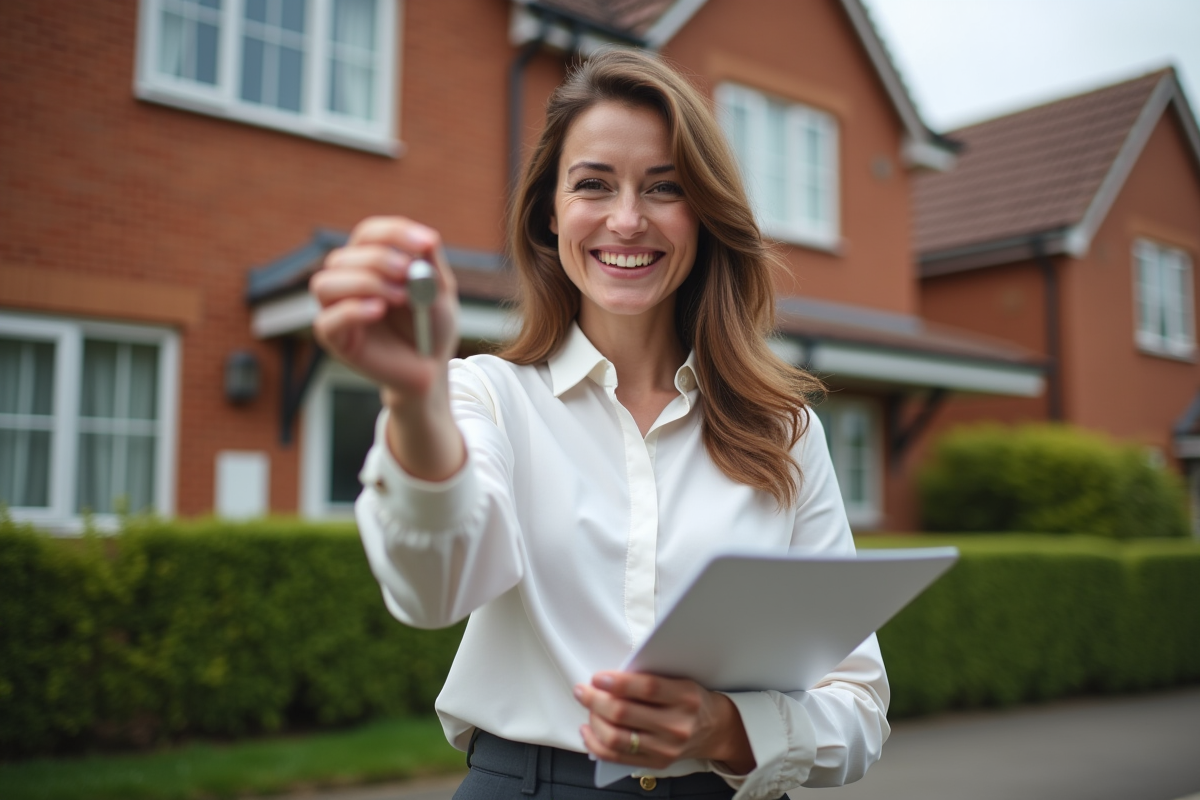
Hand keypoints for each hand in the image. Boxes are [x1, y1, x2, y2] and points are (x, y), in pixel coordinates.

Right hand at [311, 216, 463, 479]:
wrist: (430, 369)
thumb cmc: (431, 327)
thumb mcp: (440, 294)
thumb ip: (432, 267)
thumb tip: (428, 240)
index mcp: (370, 262)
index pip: (368, 234)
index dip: (394, 233)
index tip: (426, 243)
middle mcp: (346, 281)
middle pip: (344, 256)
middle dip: (380, 259)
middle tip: (409, 272)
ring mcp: (336, 310)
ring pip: (325, 283)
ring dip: (364, 282)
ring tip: (399, 296)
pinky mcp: (335, 339)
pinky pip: (327, 320)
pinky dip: (352, 310)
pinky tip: (379, 311)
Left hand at [574, 671, 755, 773]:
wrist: (715, 728)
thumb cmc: (690, 698)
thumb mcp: (680, 679)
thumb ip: (650, 677)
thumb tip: (610, 677)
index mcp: (685, 697)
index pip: (647, 688)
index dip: (618, 682)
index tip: (598, 677)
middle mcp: (677, 725)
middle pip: (625, 714)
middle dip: (596, 700)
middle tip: (582, 690)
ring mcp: (666, 748)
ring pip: (616, 738)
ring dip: (593, 720)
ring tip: (588, 708)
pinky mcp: (656, 763)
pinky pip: (616, 757)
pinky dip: (596, 743)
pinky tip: (588, 730)